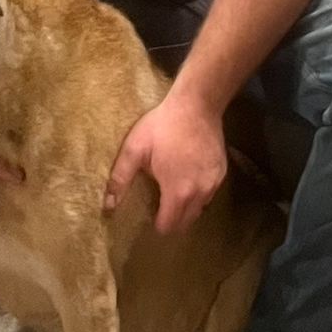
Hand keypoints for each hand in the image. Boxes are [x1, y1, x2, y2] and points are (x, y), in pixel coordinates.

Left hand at [104, 89, 226, 234]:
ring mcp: (214, 183)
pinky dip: (198, 194)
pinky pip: (209, 194)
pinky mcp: (222, 172)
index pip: (169, 226)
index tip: (150, 216)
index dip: (158, 225)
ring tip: (173, 193)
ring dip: (187, 208)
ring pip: (200, 209)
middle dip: (173, 221)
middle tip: (160, 207)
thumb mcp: (135, 149)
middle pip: (186, 222)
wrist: (197, 105)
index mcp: (177, 192)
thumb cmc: (163, 127)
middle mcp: (200, 193)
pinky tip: (188, 179)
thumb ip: (120, 179)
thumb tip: (108, 206)